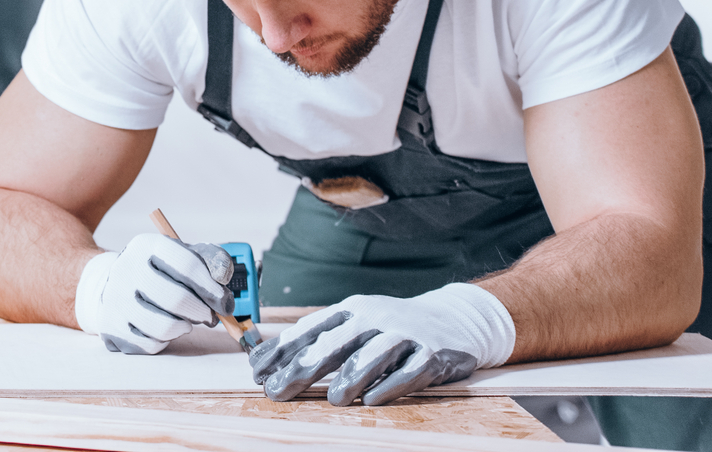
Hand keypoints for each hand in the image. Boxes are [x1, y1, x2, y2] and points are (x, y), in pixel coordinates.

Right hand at [73, 234, 234, 354]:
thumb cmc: (158, 272)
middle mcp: (126, 268)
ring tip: (186, 321)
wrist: (111, 284)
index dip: (212, 288)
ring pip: (165, 326)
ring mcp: (115, 298)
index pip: (186, 265)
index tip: (225, 302)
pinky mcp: (110, 325)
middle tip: (209, 316)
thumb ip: (210, 260)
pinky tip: (162, 328)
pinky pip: (150, 344)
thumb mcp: (182, 255)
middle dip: (202, 312)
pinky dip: (165, 340)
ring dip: (184, 327)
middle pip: (177, 299)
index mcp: (146, 246)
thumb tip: (223, 276)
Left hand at [250, 284, 514, 405]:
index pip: (309, 330)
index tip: (256, 372)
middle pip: (332, 344)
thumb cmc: (394, 326)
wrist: (455, 319)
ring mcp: (404, 334)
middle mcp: (374, 317)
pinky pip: (408, 372)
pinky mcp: (432, 353)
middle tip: (276, 391)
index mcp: (351, 309)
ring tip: (332, 399)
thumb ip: (323, 337)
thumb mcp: (359, 323)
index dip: (280, 351)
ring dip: (349, 379)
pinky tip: (373, 401)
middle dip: (300, 369)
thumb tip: (273, 357)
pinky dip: (389, 387)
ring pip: (370, 356)